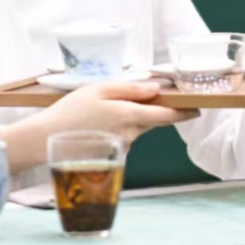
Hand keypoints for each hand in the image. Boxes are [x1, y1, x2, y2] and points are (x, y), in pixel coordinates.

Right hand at [46, 81, 191, 141]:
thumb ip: (130, 88)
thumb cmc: (71, 110)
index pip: (166, 115)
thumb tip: (156, 89)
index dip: (184, 113)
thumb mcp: (99, 89)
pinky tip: (98, 125)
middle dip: (155, 111)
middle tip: (145, 100)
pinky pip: (124, 139)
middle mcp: (130, 134)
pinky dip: (118, 130)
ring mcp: (123, 147)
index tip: (197, 110)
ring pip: (137, 129)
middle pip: (153, 121)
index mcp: (129, 115)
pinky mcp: (113, 155)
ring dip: (131, 120)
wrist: (47, 140)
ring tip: (103, 112)